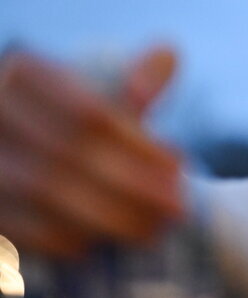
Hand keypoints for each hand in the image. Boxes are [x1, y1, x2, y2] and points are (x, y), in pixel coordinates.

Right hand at [0, 46, 184, 257]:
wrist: (12, 147)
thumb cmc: (63, 119)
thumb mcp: (93, 91)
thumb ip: (132, 82)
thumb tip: (168, 55)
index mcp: (26, 74)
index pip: (89, 113)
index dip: (138, 145)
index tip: (180, 166)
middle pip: (69, 155)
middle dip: (131, 186)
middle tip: (177, 207)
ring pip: (42, 193)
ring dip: (107, 216)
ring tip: (153, 228)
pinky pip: (17, 228)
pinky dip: (64, 238)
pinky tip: (104, 242)